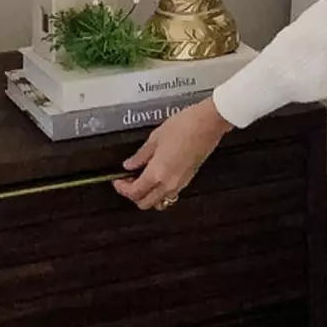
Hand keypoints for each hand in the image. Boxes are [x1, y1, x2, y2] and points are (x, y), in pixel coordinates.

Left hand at [113, 99, 232, 211]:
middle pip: (145, 203)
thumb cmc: (184, 126)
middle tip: (127, 180)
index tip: (117, 180)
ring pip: (159, 202)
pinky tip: (157, 176)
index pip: (134, 192)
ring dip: (148, 195)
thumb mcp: (155, 138)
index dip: (122, 188)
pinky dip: (160, 191)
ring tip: (142, 179)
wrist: (208, 123)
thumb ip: (140, 155)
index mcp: (157, 173)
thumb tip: (129, 164)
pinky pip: (170, 194)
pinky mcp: (188, 179)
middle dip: (133, 195)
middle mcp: (168, 184)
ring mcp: (180, 183)